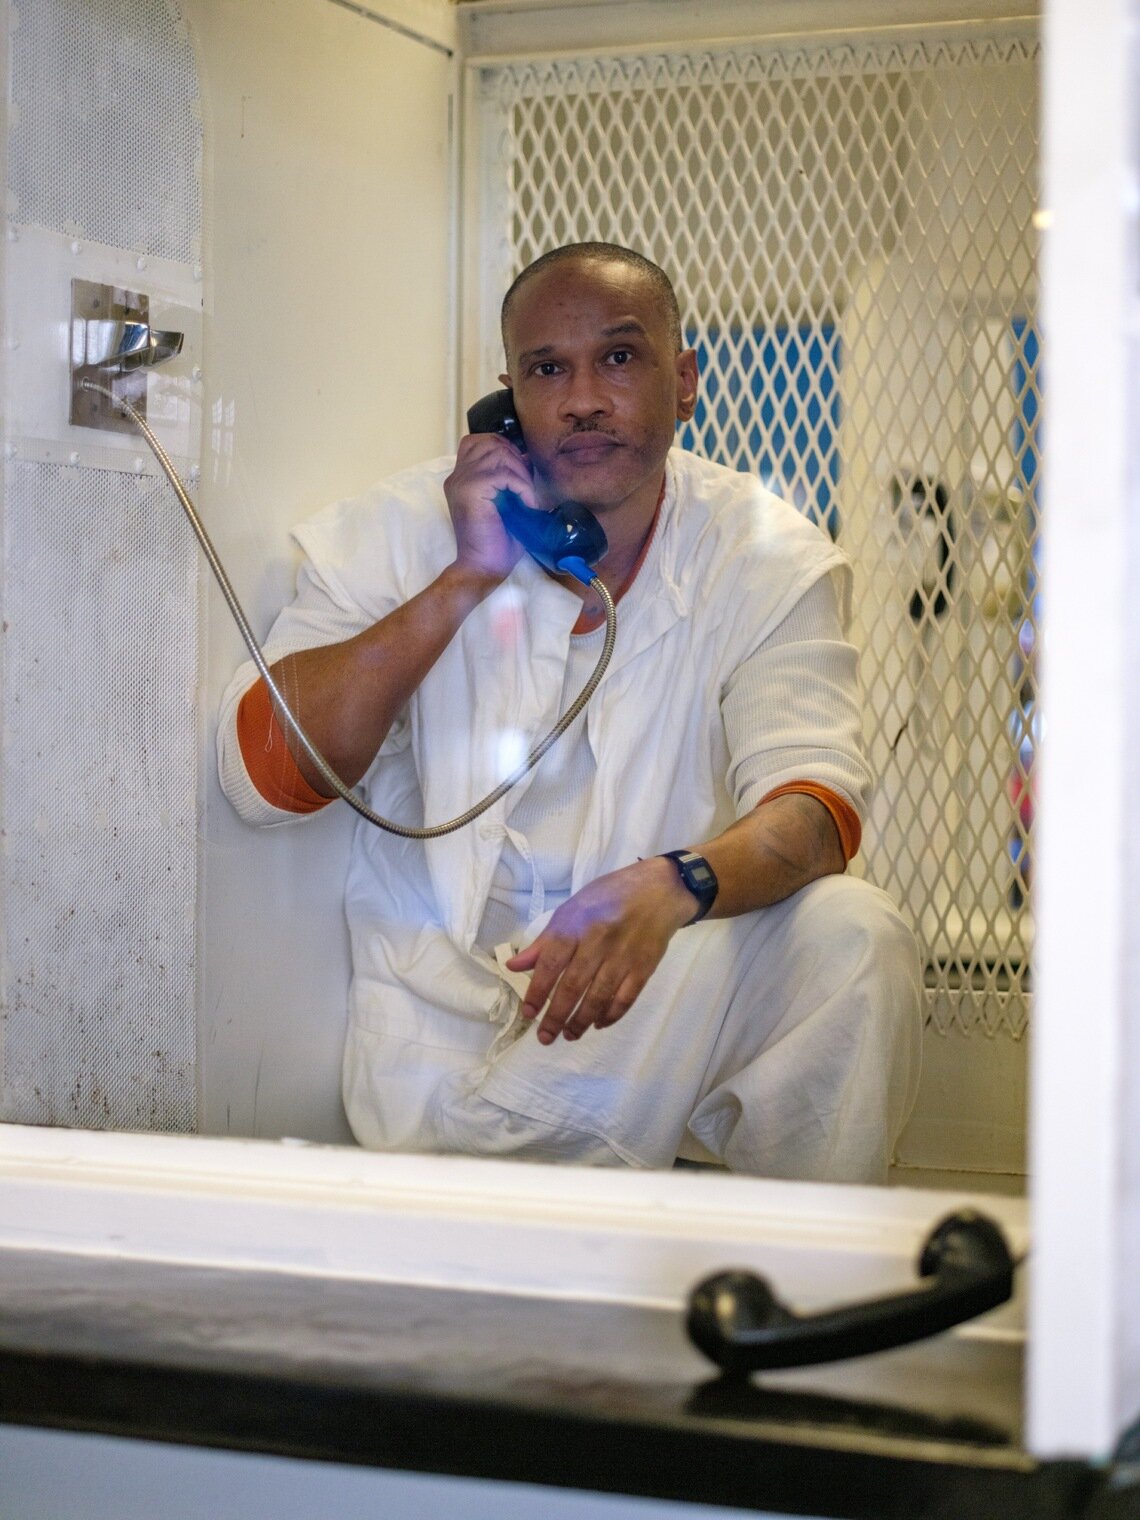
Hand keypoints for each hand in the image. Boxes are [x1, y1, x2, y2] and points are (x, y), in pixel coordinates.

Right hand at [444, 432, 532, 583]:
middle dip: (515, 459)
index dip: (502, 448)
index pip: (478, 441)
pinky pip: (503, 474)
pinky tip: (527, 503)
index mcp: (461, 478)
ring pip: (498, 454)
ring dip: (520, 473)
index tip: (519, 472)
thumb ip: (509, 479)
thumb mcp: (504, 503)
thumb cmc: (496, 542)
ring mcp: (461, 482)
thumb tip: (526, 458)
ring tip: (527, 495)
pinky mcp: (471, 491)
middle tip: (526, 486)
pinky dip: (522, 486)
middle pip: (490, 442)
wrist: (482, 568)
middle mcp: (457, 476)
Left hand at [505, 857, 695, 1044]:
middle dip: (556, 1016)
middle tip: (545, 1037)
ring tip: (569, 1035)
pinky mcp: (644, 968)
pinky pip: (625, 999)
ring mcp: (623, 957)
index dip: (537, 991)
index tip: (529, 1013)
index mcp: (576, 925)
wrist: (659, 890)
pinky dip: (610, 1015)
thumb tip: (514, 965)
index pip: (551, 964)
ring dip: (581, 1021)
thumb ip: (545, 941)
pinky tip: (598, 1024)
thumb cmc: (608, 897)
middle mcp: (598, 942)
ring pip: (598, 997)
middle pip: (573, 986)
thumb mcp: (572, 909)